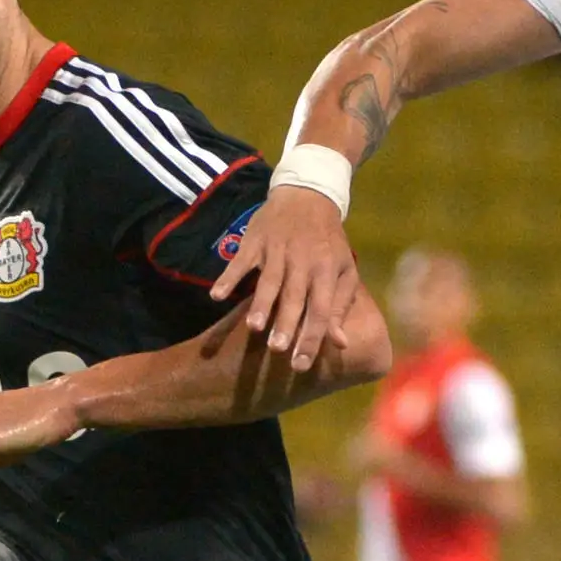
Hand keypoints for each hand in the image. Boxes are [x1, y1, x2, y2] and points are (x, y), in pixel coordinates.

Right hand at [208, 183, 360, 371]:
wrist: (308, 195)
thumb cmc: (328, 242)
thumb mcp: (343, 271)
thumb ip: (341, 307)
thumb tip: (340, 344)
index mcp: (327, 271)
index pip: (321, 310)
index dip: (311, 338)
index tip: (299, 365)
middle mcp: (303, 262)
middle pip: (294, 297)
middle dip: (286, 323)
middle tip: (277, 351)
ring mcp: (277, 250)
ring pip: (269, 281)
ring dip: (260, 303)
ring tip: (253, 328)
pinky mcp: (255, 241)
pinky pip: (240, 261)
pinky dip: (228, 277)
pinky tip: (217, 296)